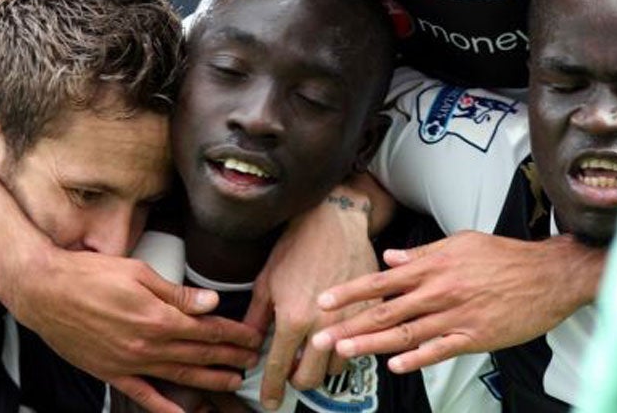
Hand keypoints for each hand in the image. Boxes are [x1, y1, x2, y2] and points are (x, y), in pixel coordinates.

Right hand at [5, 244, 262, 412]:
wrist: (45, 292)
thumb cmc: (88, 275)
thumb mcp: (138, 273)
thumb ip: (175, 293)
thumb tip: (209, 302)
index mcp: (157, 317)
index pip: (207, 329)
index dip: (233, 334)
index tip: (251, 336)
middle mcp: (147, 345)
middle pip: (199, 354)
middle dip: (230, 357)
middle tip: (252, 360)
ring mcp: (129, 363)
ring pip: (179, 376)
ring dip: (210, 380)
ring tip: (233, 382)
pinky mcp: (111, 373)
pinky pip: (144, 396)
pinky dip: (166, 409)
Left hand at [243, 187, 377, 409]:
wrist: (333, 221)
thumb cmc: (296, 246)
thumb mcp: (267, 281)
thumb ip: (256, 318)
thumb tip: (249, 344)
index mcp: (292, 318)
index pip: (280, 367)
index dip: (272, 388)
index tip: (269, 401)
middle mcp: (322, 325)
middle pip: (311, 377)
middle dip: (298, 381)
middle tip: (292, 372)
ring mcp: (349, 320)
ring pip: (336, 366)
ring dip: (322, 366)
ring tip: (313, 352)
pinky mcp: (367, 311)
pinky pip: (357, 344)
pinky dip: (344, 347)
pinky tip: (334, 336)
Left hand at [311, 231, 604, 373]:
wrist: (547, 274)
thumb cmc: (504, 257)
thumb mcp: (460, 243)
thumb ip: (423, 253)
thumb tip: (390, 257)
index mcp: (433, 266)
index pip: (381, 280)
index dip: (351, 291)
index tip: (324, 300)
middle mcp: (439, 291)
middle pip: (386, 311)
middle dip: (350, 323)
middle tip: (321, 335)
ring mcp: (456, 316)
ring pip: (406, 333)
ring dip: (372, 344)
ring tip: (345, 351)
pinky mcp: (475, 336)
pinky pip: (440, 350)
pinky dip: (417, 358)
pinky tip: (395, 366)